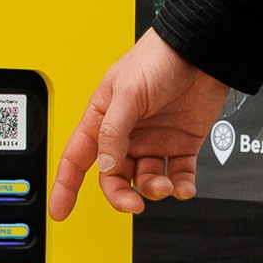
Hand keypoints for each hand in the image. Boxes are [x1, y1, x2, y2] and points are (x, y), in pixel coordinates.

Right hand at [50, 30, 236, 219]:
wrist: (202, 52)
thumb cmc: (159, 59)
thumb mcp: (128, 92)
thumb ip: (113, 131)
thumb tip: (104, 166)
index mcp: (104, 118)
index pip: (78, 157)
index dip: (66, 185)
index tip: (60, 210)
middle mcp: (128, 134)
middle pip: (114, 176)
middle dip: (121, 195)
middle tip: (133, 204)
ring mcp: (155, 140)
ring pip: (146, 180)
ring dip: (154, 189)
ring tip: (165, 185)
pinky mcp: (183, 144)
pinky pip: (178, 175)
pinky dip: (181, 186)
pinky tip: (183, 187)